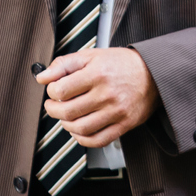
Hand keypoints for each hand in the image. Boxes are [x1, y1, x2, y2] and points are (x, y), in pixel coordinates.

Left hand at [39, 46, 158, 146]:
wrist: (154, 74)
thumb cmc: (121, 64)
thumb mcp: (91, 55)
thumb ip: (64, 64)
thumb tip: (42, 77)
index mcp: (97, 74)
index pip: (61, 90)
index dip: (51, 92)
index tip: (54, 90)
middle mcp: (107, 94)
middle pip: (67, 112)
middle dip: (53, 110)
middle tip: (54, 105)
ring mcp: (116, 112)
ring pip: (80, 129)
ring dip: (66, 125)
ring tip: (67, 116)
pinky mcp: (124, 125)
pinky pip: (97, 140)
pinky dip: (82, 139)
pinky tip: (80, 129)